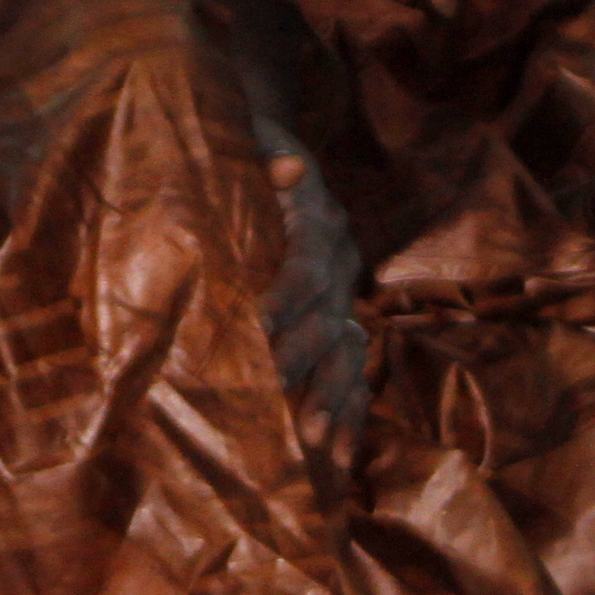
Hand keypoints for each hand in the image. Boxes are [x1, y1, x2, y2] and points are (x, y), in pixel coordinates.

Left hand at [251, 116, 368, 447]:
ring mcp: (345, 292)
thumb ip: (263, 154)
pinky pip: (351, 369)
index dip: (285, 299)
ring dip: (330, 399)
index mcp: (319, 222)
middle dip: (302, 363)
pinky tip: (335, 454)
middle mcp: (341, 261)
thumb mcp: (248, 140)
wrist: (275, 147)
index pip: (305, 267)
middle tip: (271, 401)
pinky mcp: (340, 316)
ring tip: (311, 444)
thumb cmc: (243, 145)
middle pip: (329, 320)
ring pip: (348, 352)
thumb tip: (290, 165)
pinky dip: (345, 410)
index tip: (257, 330)